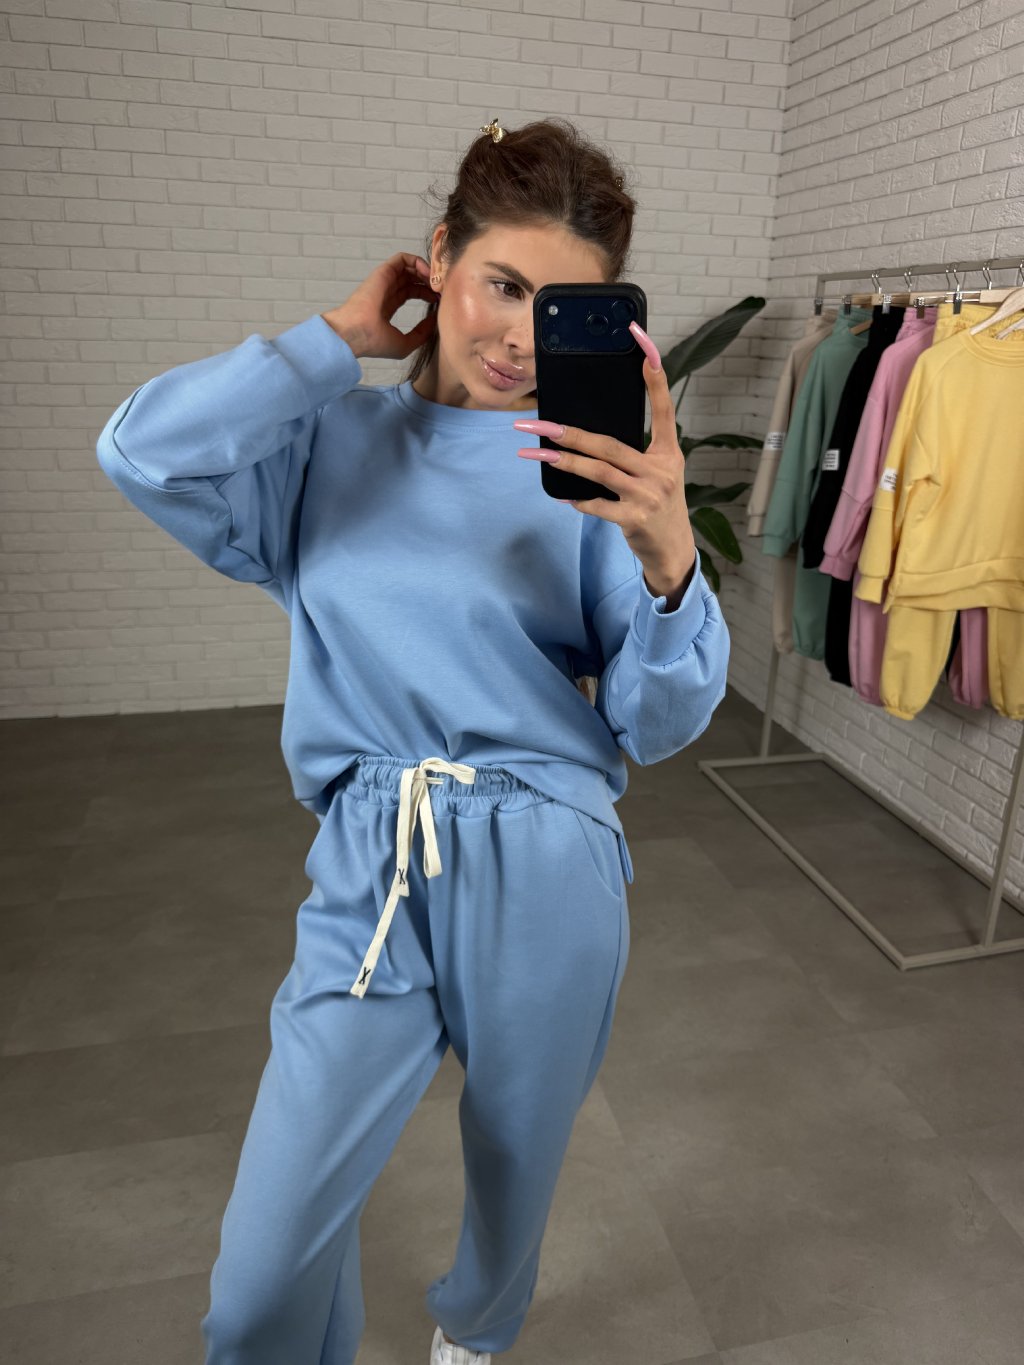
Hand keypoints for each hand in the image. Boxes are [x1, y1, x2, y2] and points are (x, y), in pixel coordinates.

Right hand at [322, 252, 438, 360]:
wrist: (358, 334)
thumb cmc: (375, 342)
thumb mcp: (405, 343)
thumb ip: (422, 332)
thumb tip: (435, 319)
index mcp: (387, 307)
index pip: (410, 292)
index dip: (427, 294)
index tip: (439, 301)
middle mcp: (385, 291)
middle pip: (411, 279)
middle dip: (429, 282)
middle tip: (441, 290)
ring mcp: (384, 281)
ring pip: (408, 267)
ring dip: (425, 270)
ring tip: (436, 281)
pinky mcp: (384, 272)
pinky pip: (402, 259)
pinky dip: (417, 261)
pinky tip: (428, 273)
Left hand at [513, 321, 695, 587]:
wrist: (672, 549)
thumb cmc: (658, 505)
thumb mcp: (658, 474)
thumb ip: (634, 454)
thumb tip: (589, 437)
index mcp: (669, 453)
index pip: (663, 410)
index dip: (655, 379)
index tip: (644, 346)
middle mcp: (661, 471)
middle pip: (610, 444)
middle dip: (570, 433)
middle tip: (538, 424)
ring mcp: (648, 495)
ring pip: (599, 471)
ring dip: (564, 462)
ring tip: (536, 454)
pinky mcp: (634, 519)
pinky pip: (597, 504)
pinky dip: (579, 500)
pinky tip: (564, 497)